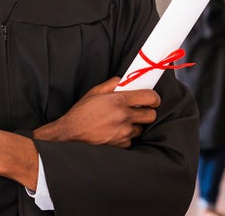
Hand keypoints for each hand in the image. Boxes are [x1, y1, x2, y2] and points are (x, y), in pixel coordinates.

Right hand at [33, 77, 159, 148]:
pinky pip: (131, 140)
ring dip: (135, 125)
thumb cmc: (81, 112)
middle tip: (138, 110)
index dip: (154, 98)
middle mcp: (124, 117)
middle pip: (151, 115)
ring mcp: (123, 132)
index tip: (152, 99)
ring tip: (122, 122)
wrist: (70, 134)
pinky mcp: (120, 145)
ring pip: (141, 129)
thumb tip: (124, 80)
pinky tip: (116, 132)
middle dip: (147, 112)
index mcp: (119, 101)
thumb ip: (112, 84)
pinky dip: (126, 137)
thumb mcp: (95, 92)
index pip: (149, 98)